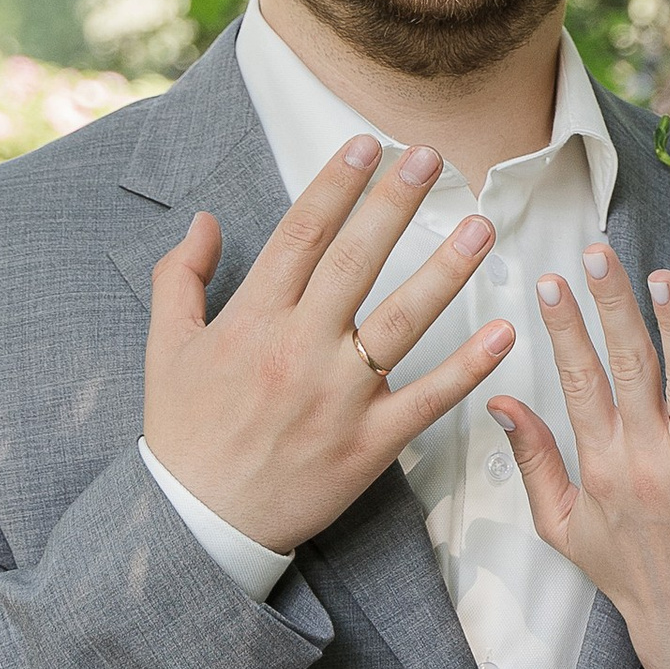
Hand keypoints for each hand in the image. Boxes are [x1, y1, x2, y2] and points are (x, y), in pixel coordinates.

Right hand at [145, 138, 513, 551]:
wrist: (199, 523)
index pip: (301, 235)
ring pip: (401, 321)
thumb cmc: (184, 433)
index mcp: (252, 320)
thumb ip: (181, 277)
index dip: (336, 185)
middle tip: (430, 158)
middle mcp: (299, 349)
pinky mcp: (369, 444)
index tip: (368, 145)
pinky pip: (427, 399)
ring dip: (446, 272)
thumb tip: (205, 219)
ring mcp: (339, 397)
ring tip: (482, 229)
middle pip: (356, 262)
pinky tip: (504, 332)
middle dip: (395, 204)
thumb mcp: (165, 347)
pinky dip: (468, 367)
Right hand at [491, 245, 669, 668]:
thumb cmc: (629, 576)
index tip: (550, 280)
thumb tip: (499, 402)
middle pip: (628, 365)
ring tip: (661, 276)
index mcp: (601, 465)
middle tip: (599, 253)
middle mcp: (646, 458)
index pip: (577, 379)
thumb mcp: (562, 525)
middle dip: (610, 303)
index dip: (564, 327)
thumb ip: (533, 461)